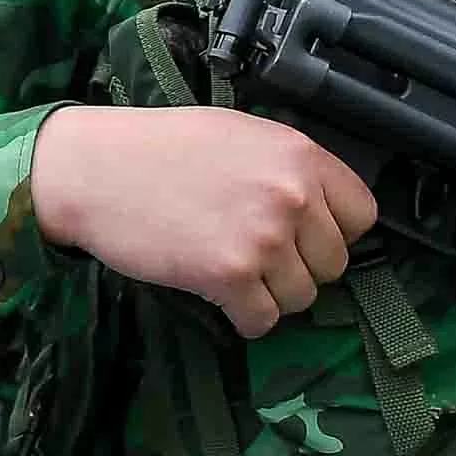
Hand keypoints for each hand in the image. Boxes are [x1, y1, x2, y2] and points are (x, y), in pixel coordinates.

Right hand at [30, 105, 376, 338]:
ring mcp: (263, 237)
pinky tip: (215, 292)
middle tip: (251, 254)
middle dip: (297, 267)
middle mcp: (291, 194)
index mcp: (299, 153)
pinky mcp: (230, 275)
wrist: (94, 168)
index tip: (300, 236)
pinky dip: (242, 317)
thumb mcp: (238, 135)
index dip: (332, 232)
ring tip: (228, 270)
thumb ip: (287, 169)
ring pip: (301, 297)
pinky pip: (263, 321)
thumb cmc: (159, 148)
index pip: (362, 214)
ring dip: (269, 295)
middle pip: (333, 263)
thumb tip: (321, 212)